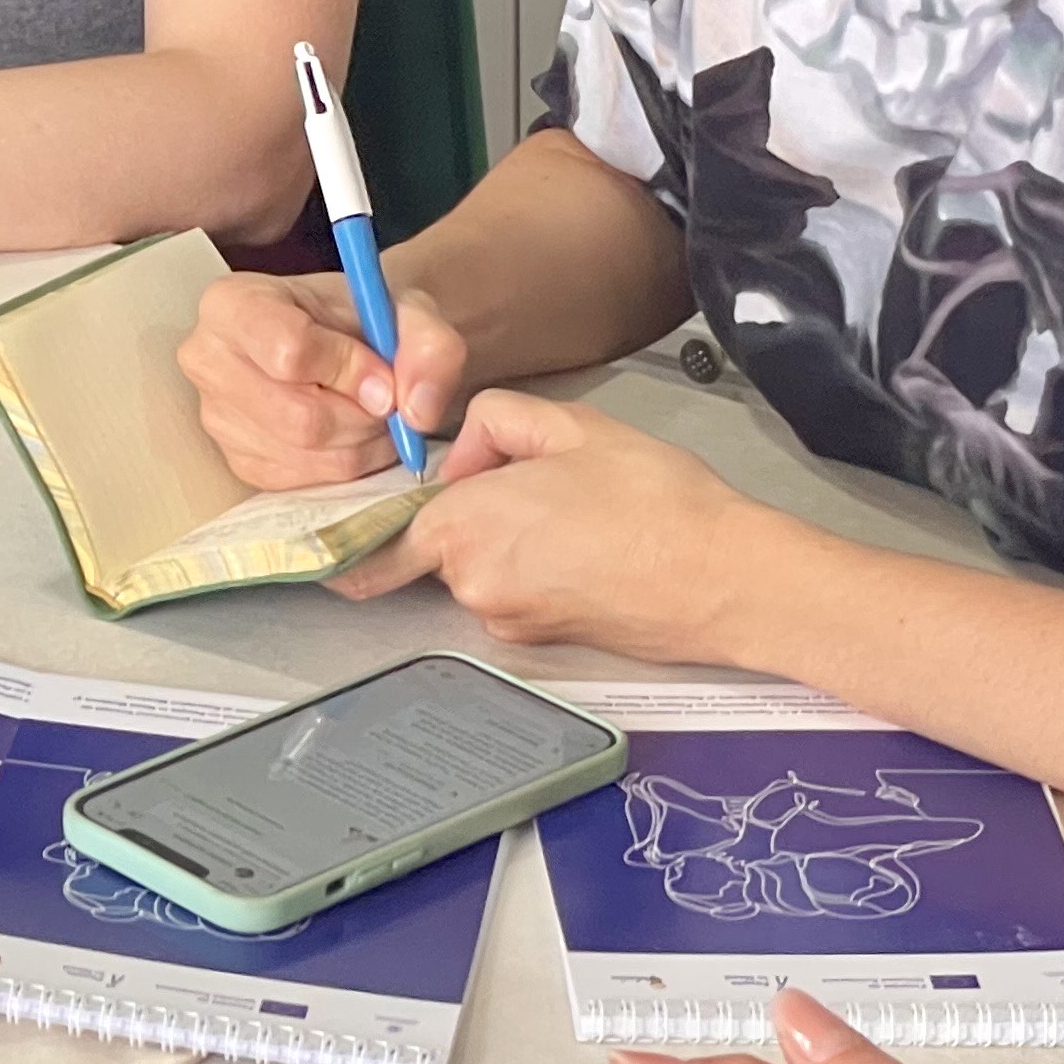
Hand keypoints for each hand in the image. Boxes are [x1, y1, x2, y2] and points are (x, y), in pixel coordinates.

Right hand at [181, 268, 466, 486]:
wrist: (348, 341)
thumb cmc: (362, 319)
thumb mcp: (408, 310)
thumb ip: (429, 346)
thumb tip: (415, 410)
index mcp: (233, 303)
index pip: (288, 351)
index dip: (349, 370)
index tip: (384, 376)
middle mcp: (207, 359)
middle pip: (299, 417)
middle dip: (362, 416)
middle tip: (387, 399)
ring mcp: (216, 418)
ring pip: (307, 454)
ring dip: (361, 443)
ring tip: (373, 412)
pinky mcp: (237, 461)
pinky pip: (304, 481)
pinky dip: (346, 464)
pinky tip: (352, 433)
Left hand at [324, 387, 760, 661]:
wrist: (728, 578)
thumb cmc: (656, 500)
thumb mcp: (569, 425)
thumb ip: (493, 420)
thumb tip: (464, 454)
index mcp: (462, 528)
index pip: (378, 540)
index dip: (361, 529)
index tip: (335, 534)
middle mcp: (473, 585)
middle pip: (439, 544)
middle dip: (468, 515)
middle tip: (537, 486)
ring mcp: (509, 622)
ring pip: (480, 571)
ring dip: (507, 544)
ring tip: (580, 517)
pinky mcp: (545, 644)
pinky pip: (517, 596)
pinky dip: (537, 574)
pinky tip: (592, 550)